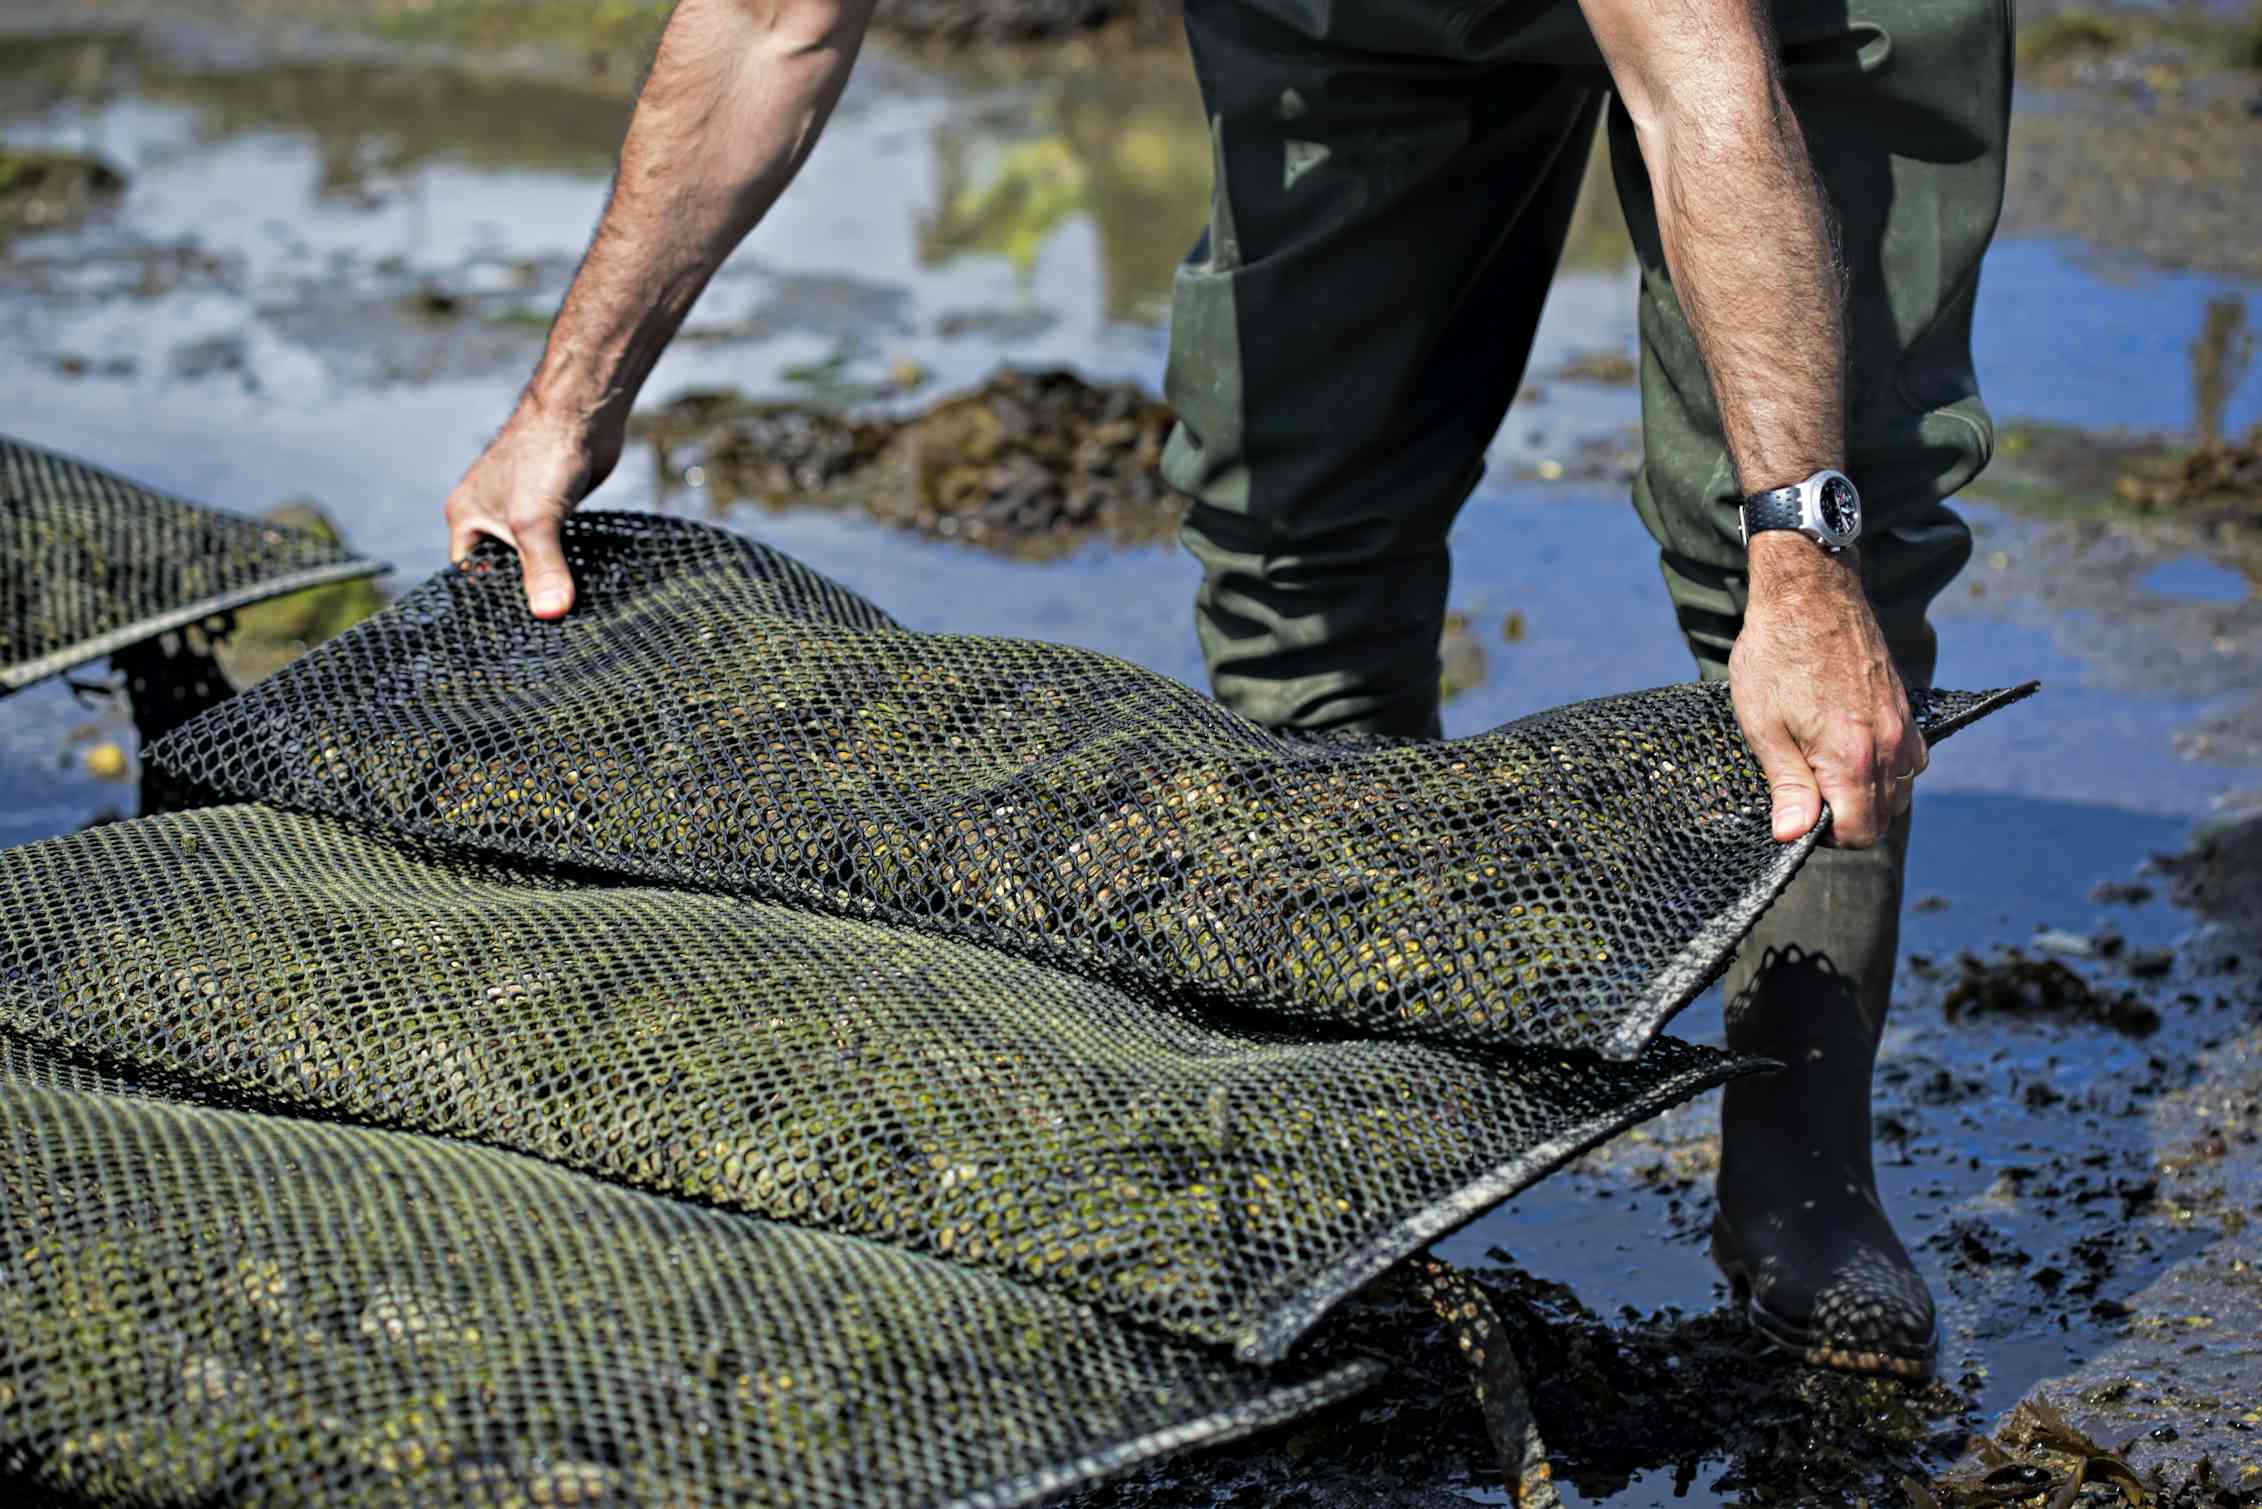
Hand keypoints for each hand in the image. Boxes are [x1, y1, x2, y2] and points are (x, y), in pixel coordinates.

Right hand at [443, 402, 624, 619]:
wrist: (582, 412)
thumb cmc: (544, 455)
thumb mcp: (535, 521)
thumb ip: (542, 569)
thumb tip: (550, 613)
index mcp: (466, 518)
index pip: (469, 575)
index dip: (490, 602)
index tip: (517, 632)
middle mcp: (489, 516)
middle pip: (502, 571)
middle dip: (523, 594)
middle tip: (547, 630)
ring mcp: (523, 511)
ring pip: (532, 559)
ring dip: (549, 579)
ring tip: (567, 615)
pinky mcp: (554, 508)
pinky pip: (556, 546)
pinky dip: (567, 564)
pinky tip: (584, 586)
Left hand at [1728, 536, 1926, 847]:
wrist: (1810, 592)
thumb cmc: (1777, 655)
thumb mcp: (1764, 726)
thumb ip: (1787, 786)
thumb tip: (1792, 837)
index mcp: (1852, 758)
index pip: (1859, 833)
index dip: (1826, 837)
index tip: (1798, 818)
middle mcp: (1890, 746)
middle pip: (1884, 817)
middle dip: (1847, 820)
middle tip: (1806, 795)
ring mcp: (1904, 726)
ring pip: (1901, 790)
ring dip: (1869, 795)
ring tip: (1825, 771)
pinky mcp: (1907, 708)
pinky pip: (1911, 759)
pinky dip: (1888, 769)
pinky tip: (1852, 751)